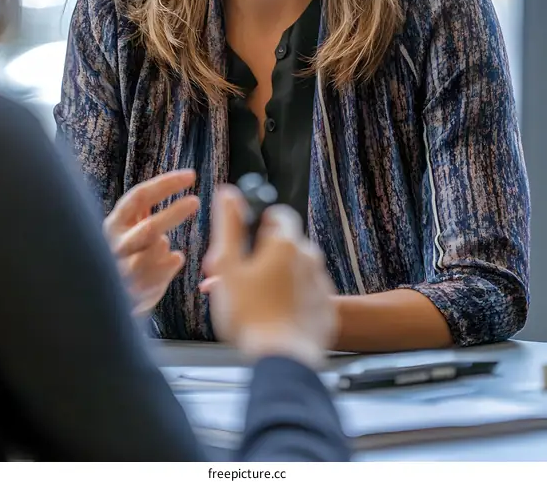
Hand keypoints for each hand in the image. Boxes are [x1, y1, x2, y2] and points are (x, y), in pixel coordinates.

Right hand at [104, 170, 198, 314]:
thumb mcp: (127, 230)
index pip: (139, 196)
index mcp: (113, 224)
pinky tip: (172, 259)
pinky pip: (165, 271)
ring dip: (165, 245)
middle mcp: (114, 245)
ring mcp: (124, 270)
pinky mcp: (134, 291)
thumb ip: (141, 210)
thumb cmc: (124, 257)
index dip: (166, 184)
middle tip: (195, 201)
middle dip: (174, 213)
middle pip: (149, 226)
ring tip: (164, 245)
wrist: (106, 300)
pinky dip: (172, 263)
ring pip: (157, 250)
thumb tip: (169, 182)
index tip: (190, 176)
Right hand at [201, 186, 336, 368]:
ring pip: (295, 271)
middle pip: (284, 245)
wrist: (281, 359)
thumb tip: (228, 194)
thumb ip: (229, 225)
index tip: (244, 244)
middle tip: (238, 279)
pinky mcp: (326, 309)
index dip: (258, 224)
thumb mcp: (228, 265)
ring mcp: (320, 284)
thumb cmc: (250, 315)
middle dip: (262, 256)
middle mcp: (309, 257)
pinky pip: (306, 295)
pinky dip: (292, 301)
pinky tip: (273, 316)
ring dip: (276, 278)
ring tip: (253, 303)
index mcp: (286, 243)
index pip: (279, 214)